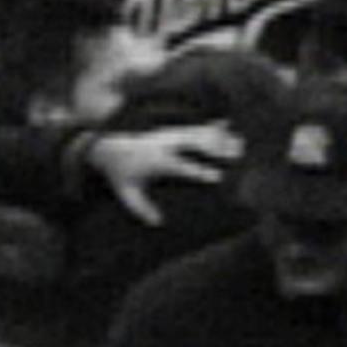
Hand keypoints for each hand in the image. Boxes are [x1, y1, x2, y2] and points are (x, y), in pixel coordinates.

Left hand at [85, 122, 241, 225]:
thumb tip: (158, 223)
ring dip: (221, 138)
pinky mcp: (172, 129)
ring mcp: (170, 134)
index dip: (199, 171)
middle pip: (195, 143)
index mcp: (156, 160)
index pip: (182, 166)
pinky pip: (195, 126)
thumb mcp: (126, 192)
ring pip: (199, 133)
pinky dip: (212, 125)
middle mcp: (166, 144)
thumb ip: (140, 208)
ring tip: (240, 144)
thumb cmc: (120, 172)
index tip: (218, 177)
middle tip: (237, 156)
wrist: (106, 145)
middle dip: (216, 149)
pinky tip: (228, 123)